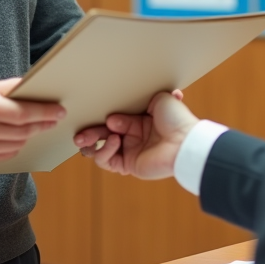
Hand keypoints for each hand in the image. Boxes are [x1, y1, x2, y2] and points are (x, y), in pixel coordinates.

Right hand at [0, 78, 65, 166]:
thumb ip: (13, 86)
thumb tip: (37, 85)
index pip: (22, 114)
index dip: (44, 113)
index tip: (59, 111)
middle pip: (23, 131)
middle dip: (42, 124)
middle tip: (54, 118)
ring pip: (18, 144)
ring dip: (28, 135)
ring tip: (29, 125)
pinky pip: (9, 154)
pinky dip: (15, 145)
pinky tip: (12, 136)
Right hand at [73, 90, 197, 179]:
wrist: (185, 141)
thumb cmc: (177, 119)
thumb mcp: (160, 98)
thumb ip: (142, 97)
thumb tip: (122, 107)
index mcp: (140, 120)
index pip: (113, 118)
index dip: (102, 115)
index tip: (97, 110)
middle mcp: (134, 136)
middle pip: (102, 134)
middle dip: (89, 132)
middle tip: (79, 132)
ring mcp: (130, 152)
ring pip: (100, 149)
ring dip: (90, 143)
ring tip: (84, 139)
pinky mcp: (129, 166)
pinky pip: (108, 161)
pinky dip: (104, 150)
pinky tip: (112, 141)